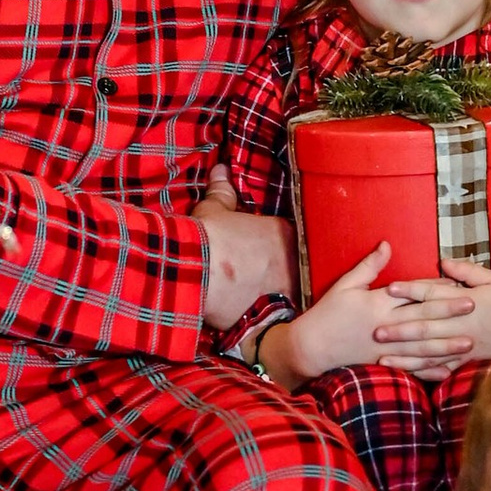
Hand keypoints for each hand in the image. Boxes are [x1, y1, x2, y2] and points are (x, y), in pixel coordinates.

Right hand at [197, 197, 293, 323]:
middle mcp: (295, 262)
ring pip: (290, 295)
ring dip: (279, 298)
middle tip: (261, 279)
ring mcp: (288, 291)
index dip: (278, 247)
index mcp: (285, 232)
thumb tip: (220, 169)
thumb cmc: (207, 237)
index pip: (292, 239)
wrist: (194, 271)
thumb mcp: (214, 210)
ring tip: (259, 301)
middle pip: (296, 268)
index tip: (264, 253)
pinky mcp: (275, 317)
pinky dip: (268, 321)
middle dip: (283, 273)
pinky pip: (277, 320)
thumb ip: (222, 190)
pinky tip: (254, 320)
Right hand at [272, 253, 476, 386]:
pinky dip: (428, 371)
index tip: (457, 283)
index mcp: (377, 303)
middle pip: (422, 318)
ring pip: (421, 347)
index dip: (435, 288)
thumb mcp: (345, 285)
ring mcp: (385, 348)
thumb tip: (387, 244)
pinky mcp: (383, 364)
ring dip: (446, 344)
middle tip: (473, 306)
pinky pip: (409, 369)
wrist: (310, 347)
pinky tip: (447, 371)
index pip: (411, 293)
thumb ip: (369, 266)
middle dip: (449, 312)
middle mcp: (384, 325)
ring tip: (468, 342)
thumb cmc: (327, 313)